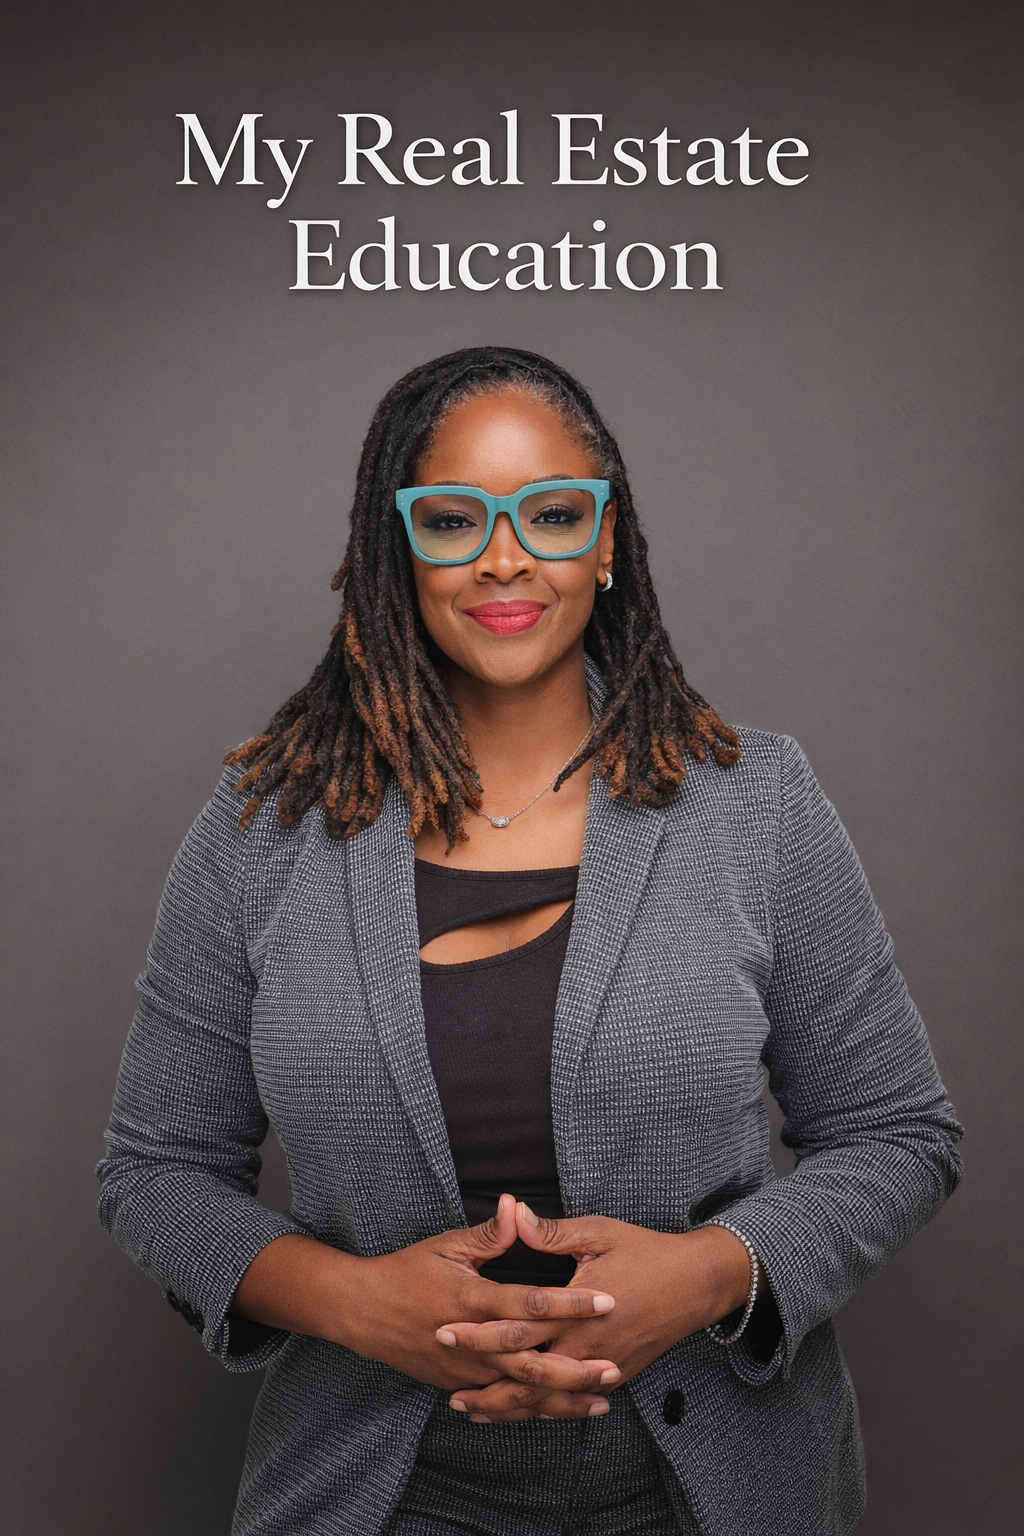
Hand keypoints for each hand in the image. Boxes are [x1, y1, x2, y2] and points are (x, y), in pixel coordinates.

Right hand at [233, 1194, 618, 1408]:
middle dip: (575, 1368)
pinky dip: (533, 1410)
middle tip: (614, 1367)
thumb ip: (489, 1233)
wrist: (361, 1311)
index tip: (606, 1300)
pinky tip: (562, 1411)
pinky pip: (501, 1402)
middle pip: (532, 1361)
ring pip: (520, 1392)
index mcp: (473, 1300)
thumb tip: (517, 1206)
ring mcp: (464, 1371)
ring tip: (600, 1399)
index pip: (531, 1302)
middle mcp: (472, 1342)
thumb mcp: (446, 1244)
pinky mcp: (458, 1385)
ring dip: (562, 1398)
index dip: (571, 1303)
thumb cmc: (406, 1271)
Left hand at [436, 1203, 749, 1421]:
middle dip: (485, 1385)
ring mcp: (601, 1367)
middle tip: (449, 1391)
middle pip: (525, 1376)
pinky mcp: (615, 1376)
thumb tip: (514, 1212)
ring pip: (547, 1399)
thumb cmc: (646, 1252)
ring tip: (474, 1411)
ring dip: (509, 1408)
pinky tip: (523, 1412)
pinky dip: (543, 1411)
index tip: (443, 1332)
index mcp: (575, 1311)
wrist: (697, 1283)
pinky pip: (572, 1402)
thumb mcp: (597, 1232)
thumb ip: (551, 1232)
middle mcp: (585, 1347)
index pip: (515, 1327)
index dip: (477, 1333)